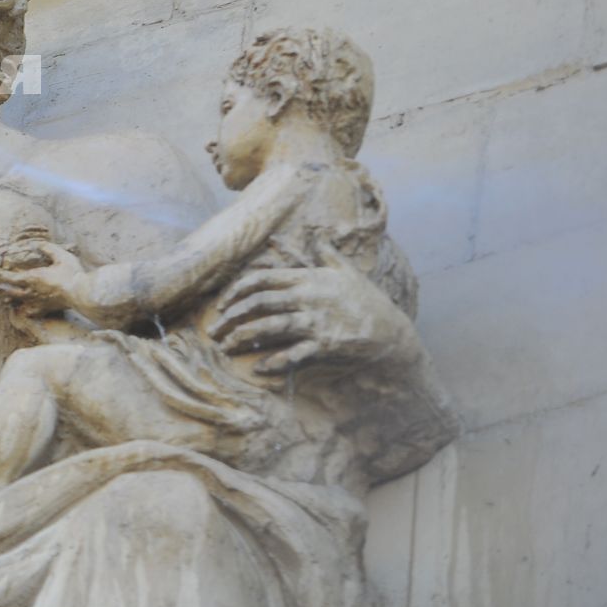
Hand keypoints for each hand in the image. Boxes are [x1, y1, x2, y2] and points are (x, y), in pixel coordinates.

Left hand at [0, 242, 88, 312]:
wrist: (83, 294)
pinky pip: (33, 312)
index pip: (12, 277)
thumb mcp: (60, 255)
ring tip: (5, 299)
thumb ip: (48, 248)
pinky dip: (27, 311)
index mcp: (33, 278)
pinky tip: (26, 310)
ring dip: (11, 299)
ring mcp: (39, 302)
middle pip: (12, 291)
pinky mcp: (47, 309)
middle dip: (2, 288)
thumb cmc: (71, 273)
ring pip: (20, 302)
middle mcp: (33, 291)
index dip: (3, 275)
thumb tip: (39, 244)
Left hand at [210, 242, 418, 376]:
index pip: (262, 279)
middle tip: (215, 330)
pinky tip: (257, 368)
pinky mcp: (325, 346)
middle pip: (259, 304)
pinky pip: (293, 355)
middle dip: (232, 317)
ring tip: (226, 347)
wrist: (391, 333)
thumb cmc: (367, 301)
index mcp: (308, 279)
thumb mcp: (348, 273)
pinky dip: (273, 362)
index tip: (223, 304)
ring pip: (270, 328)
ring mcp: (316, 322)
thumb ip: (328, 255)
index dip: (237, 290)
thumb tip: (319, 238)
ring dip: (244, 338)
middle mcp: (308, 299)